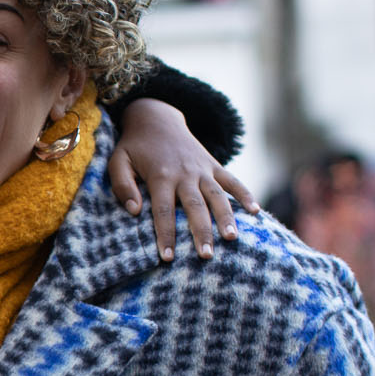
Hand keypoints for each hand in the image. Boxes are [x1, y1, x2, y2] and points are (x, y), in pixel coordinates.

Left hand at [107, 98, 259, 260]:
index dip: (166, 234)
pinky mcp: (213, 164)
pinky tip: (256, 211)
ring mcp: (202, 169)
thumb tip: (134, 211)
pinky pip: (232, 180)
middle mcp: (184, 173)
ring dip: (226, 217)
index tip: (167, 257)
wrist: (157, 118)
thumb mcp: (118, 161)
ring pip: (217, 196)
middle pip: (195, 207)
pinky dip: (245, 193)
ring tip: (232, 239)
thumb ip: (122, 185)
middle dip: (201, 232)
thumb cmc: (135, 147)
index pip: (163, 211)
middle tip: (206, 256)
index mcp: (160, 176)